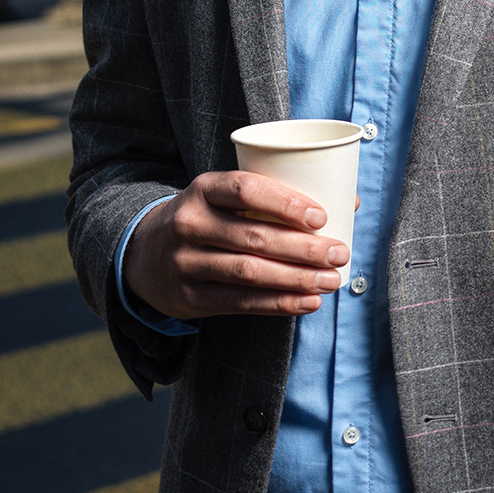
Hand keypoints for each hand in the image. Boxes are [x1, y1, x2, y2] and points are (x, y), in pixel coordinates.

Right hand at [122, 171, 349, 320]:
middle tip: (339, 253)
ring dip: (296, 279)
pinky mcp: (189, 298)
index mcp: (203, 188)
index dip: (286, 203)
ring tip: (331, 281)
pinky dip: (278, 304)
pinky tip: (307, 302)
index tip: (323, 216)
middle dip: (304, 248)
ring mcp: (185, 262)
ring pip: (249, 273)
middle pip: (254, 237)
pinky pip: (240, 302)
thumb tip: (349, 202)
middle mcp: (189, 223)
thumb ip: (275, 196)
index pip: (246, 190)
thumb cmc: (207, 218)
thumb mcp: (224, 196)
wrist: (144, 254)